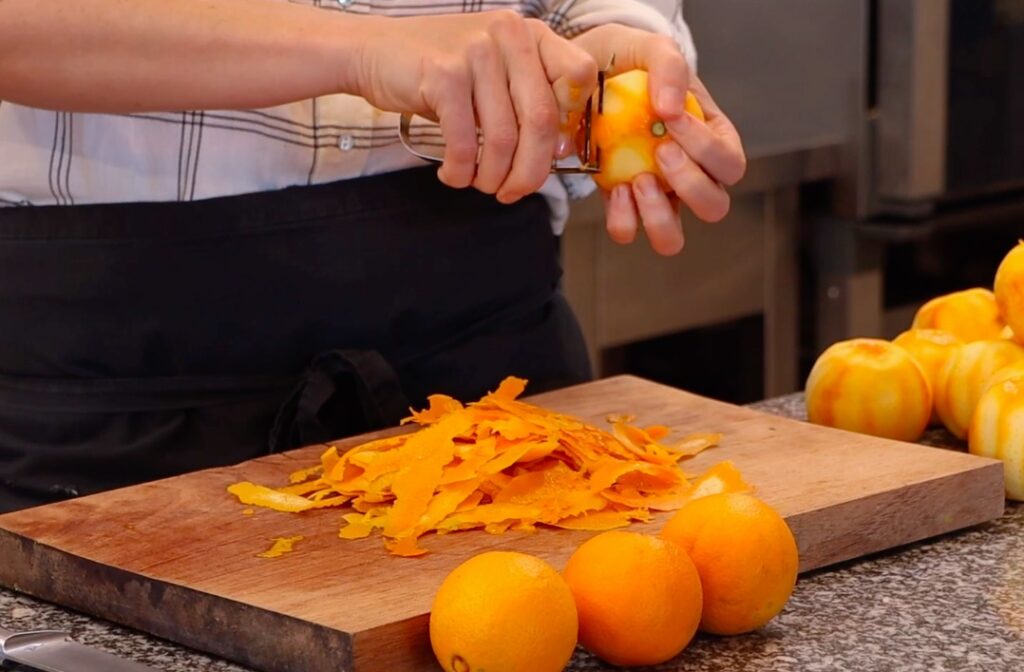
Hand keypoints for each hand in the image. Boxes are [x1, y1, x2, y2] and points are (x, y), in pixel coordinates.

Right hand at [354, 11, 597, 202]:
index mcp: (530, 34)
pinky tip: (453, 175)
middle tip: (514, 192)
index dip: (570, 122)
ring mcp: (476, 51)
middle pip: (543, 119)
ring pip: (504, 138)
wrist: (375, 52)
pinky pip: (465, 142)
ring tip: (480, 184)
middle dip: (531, 171)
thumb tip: (558, 152)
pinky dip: (460, 171)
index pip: (578, 75)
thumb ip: (528, 100)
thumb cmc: (441, 72)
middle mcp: (509, 35)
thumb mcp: (494, 73)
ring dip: (492, 177)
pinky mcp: (443, 75)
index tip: (550, 151)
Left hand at [572, 25, 746, 254]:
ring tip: (636, 181)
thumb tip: (671, 108)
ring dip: (657, 216)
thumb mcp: (652, 48)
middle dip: (689, 186)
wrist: (584, 74)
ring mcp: (658, 194)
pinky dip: (621, 218)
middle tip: (660, 153)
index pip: (730, 162)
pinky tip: (613, 187)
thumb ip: (670, 67)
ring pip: (673, 238)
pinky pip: (628, 231)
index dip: (706, 150)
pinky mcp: (622, 204)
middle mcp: (691, 174)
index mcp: (711, 138)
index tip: (671, 120)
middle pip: (714, 207)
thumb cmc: (628, 60)